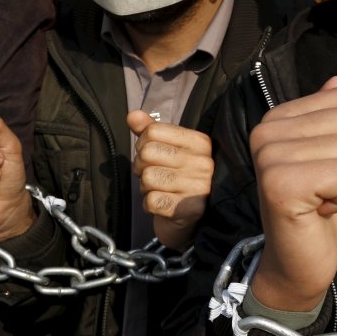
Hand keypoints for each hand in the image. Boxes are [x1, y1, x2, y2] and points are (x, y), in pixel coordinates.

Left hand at [128, 112, 212, 250]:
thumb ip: (150, 131)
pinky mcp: (190, 210)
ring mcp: (199, 187)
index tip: (153, 156)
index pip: (152, 132)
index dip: (143, 144)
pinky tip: (162, 205)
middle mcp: (203, 162)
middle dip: (141, 167)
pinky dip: (149, 205)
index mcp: (200, 142)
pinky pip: (151, 201)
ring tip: (159, 190)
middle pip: (147, 153)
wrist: (191, 220)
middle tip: (153, 175)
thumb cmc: (177, 179)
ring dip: (146, 187)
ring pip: (148, 178)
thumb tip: (133, 115)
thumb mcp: (167, 150)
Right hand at [249, 76, 336, 311]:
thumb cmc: (317, 207)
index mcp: (277, 118)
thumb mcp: (333, 153)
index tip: (322, 168)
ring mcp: (269, 156)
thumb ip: (332, 116)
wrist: (298, 262)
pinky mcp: (280, 184)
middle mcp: (266, 131)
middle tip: (321, 187)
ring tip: (318, 198)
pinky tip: (317, 210)